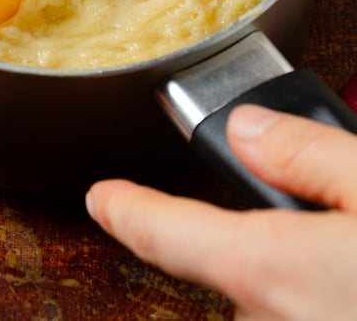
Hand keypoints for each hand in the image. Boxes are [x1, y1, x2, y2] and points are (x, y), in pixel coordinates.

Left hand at [86, 105, 356, 320]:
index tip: (100, 198)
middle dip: (262, 238)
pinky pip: (298, 314)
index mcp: (271, 269)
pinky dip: (316, 298)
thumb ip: (309, 154)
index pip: (166, 234)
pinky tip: (349, 282)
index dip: (127, 211)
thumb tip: (249, 130)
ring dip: (296, 273)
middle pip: (234, 263)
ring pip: (271, 295)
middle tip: (325, 217)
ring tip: (347, 246)